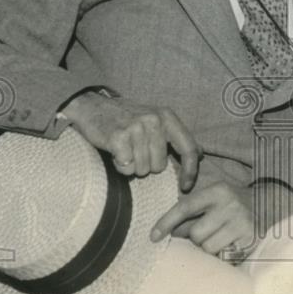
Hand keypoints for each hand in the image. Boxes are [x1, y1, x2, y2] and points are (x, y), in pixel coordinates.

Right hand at [62, 91, 199, 191]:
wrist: (93, 107)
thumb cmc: (127, 118)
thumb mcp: (156, 120)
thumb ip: (176, 137)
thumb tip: (200, 154)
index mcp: (167, 116)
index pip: (188, 148)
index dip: (190, 171)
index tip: (186, 186)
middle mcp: (154, 120)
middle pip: (160, 166)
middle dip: (147, 165)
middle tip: (135, 150)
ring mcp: (136, 128)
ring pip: (142, 169)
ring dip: (132, 166)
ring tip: (125, 150)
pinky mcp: (118, 137)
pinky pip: (126, 168)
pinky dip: (120, 166)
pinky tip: (115, 152)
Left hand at [150, 181, 254, 258]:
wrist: (267, 204)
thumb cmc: (230, 204)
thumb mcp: (213, 197)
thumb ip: (191, 209)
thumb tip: (165, 232)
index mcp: (217, 191)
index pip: (185, 207)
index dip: (166, 222)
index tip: (153, 236)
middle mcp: (230, 205)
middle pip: (195, 234)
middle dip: (196, 237)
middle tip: (207, 231)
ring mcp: (241, 223)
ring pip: (208, 248)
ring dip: (209, 247)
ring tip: (220, 236)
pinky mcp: (249, 240)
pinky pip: (223, 256)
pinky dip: (222, 254)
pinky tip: (229, 243)